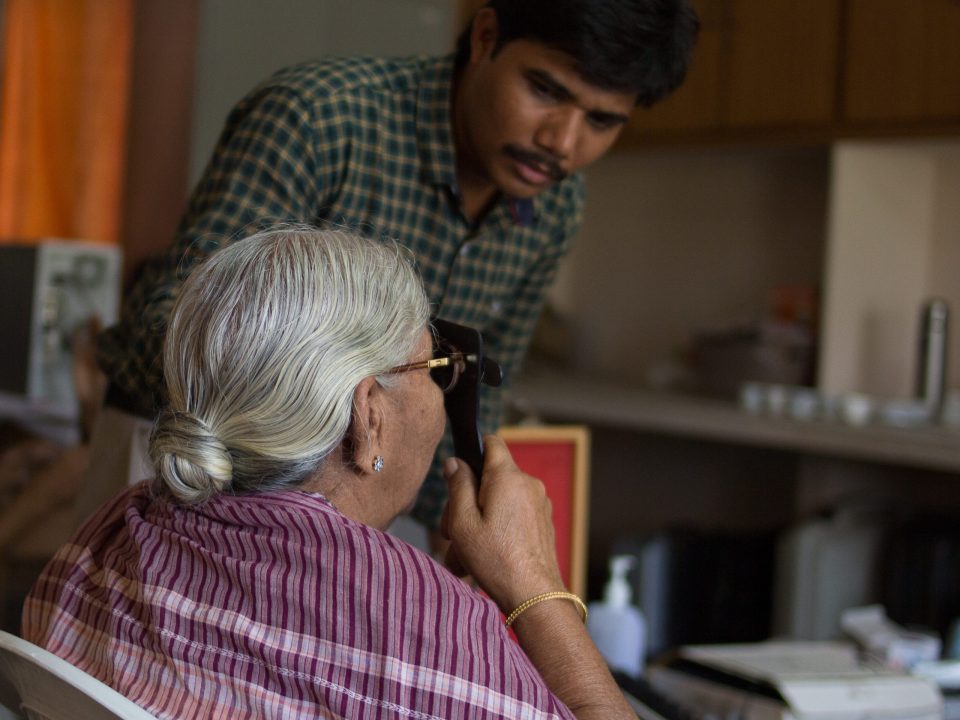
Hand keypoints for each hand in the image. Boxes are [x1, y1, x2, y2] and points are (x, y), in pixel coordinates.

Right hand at [441, 435, 564, 612]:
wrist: (533, 595)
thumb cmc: (495, 560)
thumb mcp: (463, 522)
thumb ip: (458, 486)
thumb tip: (455, 462)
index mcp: (508, 477)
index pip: (491, 443)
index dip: (472, 452)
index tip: (458, 475)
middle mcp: (528, 484)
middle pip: (491, 477)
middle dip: (469, 499)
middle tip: (451, 531)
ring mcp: (539, 503)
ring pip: (501, 499)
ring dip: (481, 518)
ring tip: (465, 552)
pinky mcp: (543, 521)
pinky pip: (514, 514)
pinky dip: (498, 528)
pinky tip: (485, 555)